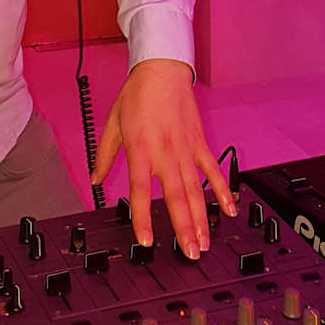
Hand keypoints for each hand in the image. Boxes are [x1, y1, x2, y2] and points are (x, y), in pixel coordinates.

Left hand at [90, 58, 235, 257]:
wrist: (161, 70)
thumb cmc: (136, 95)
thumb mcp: (113, 124)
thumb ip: (104, 155)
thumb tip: (95, 180)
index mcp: (140, 149)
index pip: (140, 190)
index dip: (143, 218)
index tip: (147, 241)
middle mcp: (165, 153)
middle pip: (175, 197)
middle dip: (183, 228)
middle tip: (189, 254)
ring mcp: (186, 150)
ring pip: (196, 190)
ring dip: (202, 219)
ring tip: (205, 243)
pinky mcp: (200, 143)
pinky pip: (213, 171)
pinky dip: (223, 191)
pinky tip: (229, 210)